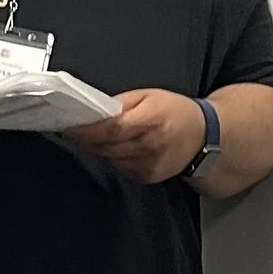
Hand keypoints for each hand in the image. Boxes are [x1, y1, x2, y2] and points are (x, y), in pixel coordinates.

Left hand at [63, 86, 203, 183]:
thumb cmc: (176, 112)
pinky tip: (119, 147)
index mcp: (150, 121)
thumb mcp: (148, 96)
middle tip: (74, 129)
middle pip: (105, 146)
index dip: (86, 131)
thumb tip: (94, 113)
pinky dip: (112, 157)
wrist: (203, 137)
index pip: (111, 129)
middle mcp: (149, 146)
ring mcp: (148, 165)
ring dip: (98, 148)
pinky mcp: (146, 177)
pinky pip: (118, 167)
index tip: (69, 127)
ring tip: (97, 136)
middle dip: (86, 139)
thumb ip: (119, 105)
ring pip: (109, 158)